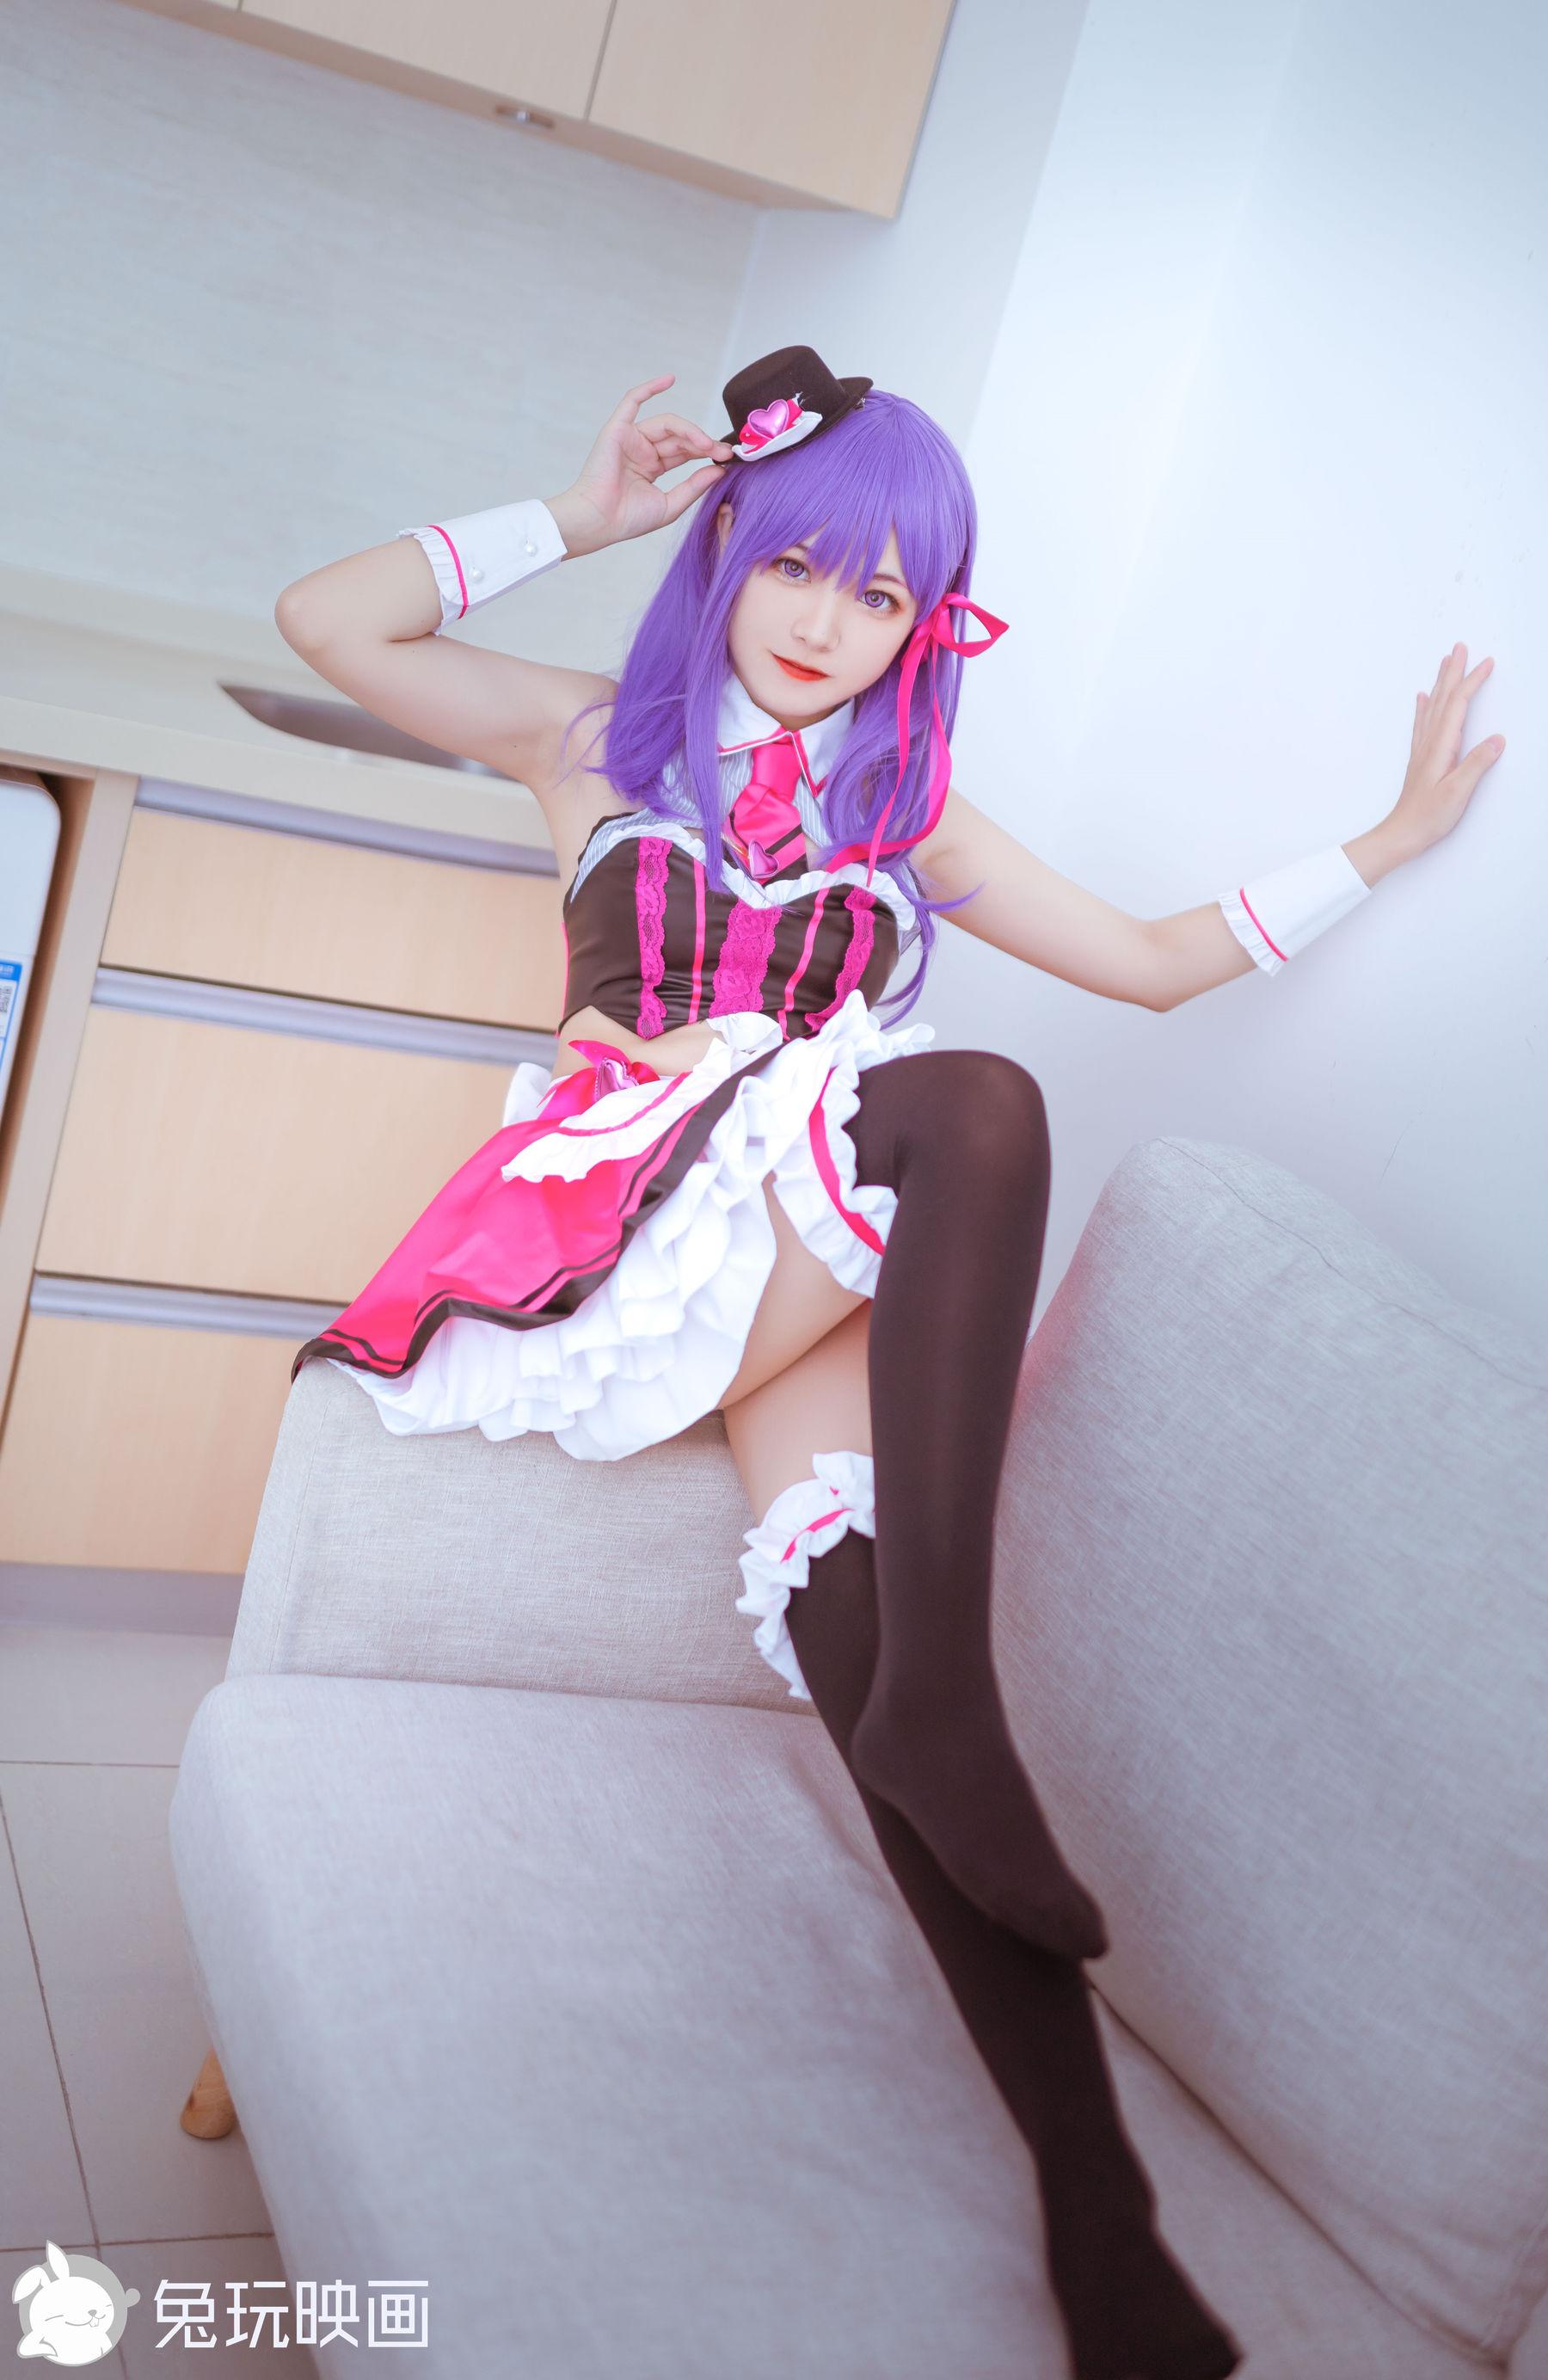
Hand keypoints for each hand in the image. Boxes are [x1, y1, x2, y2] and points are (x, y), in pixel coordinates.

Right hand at [546, 373, 732, 558]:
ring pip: (666, 424)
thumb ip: (694, 486)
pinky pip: (632, 401)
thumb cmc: (628, 519)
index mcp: (651, 467)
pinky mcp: (617, 429)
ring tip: (707, 445)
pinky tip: (670, 379)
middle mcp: (641, 450)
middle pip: (679, 438)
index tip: (727, 458)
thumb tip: (720, 470)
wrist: (599, 521)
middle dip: (703, 443)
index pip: (684, 452)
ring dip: (690, 431)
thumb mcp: (670, 505)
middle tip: (724, 452)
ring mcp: (630, 438)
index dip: (706, 453)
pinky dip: (649, 388)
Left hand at [1387, 643, 1504, 859]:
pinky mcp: (1421, 758)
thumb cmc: (1428, 817)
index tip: (1487, 662)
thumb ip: (1477, 764)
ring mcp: (1423, 749)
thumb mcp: (1458, 792)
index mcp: (1441, 746)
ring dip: (1440, 682)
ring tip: (1445, 662)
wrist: (1401, 834)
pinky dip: (1424, 706)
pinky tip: (1422, 698)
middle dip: (1453, 671)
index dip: (1473, 681)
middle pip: (1443, 698)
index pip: (1458, 705)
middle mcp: (1429, 742)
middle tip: (1460, 647)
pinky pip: (1423, 723)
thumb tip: (1497, 740)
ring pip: (1433, 706)